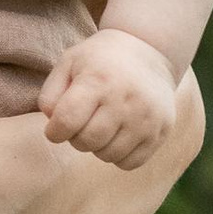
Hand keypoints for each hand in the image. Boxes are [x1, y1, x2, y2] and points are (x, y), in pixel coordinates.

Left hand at [39, 28, 175, 165]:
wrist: (148, 50)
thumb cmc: (100, 60)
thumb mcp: (69, 62)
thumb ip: (50, 93)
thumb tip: (52, 124)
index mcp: (98, 80)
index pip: (67, 121)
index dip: (54, 131)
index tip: (56, 128)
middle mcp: (126, 99)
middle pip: (87, 142)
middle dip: (75, 139)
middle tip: (80, 124)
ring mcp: (147, 117)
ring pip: (108, 155)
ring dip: (97, 147)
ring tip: (100, 126)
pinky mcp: (162, 130)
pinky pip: (130, 163)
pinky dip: (118, 155)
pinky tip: (118, 135)